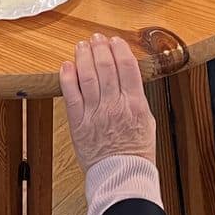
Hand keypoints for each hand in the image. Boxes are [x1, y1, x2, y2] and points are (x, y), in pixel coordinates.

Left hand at [60, 34, 156, 173]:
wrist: (122, 176)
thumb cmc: (136, 152)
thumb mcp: (147, 121)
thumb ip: (137, 98)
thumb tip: (129, 78)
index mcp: (135, 103)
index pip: (127, 66)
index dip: (120, 49)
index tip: (115, 41)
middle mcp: (115, 104)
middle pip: (106, 66)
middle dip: (100, 47)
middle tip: (96, 38)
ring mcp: (95, 113)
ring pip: (87, 76)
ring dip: (84, 56)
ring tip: (82, 46)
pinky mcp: (79, 122)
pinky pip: (71, 95)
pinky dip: (67, 77)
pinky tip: (67, 66)